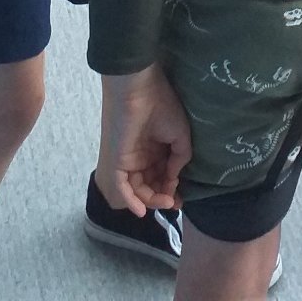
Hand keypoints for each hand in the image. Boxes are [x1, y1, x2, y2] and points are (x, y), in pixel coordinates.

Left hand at [98, 67, 191, 217]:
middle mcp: (143, 155)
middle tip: (175, 204)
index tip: (182, 198)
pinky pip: (122, 186)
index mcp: (156, 146)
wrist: (140, 89)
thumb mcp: (181, 134)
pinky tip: (143, 210)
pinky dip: (130, 200)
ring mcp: (130, 159)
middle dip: (163, 196)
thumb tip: (174, 177)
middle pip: (151, 183)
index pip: (163, 174)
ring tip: (166, 202)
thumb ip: (180, 158)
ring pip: (138, 188)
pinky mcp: (118, 161)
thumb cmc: (162, 106)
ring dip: (151, 199)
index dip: (172, 188)